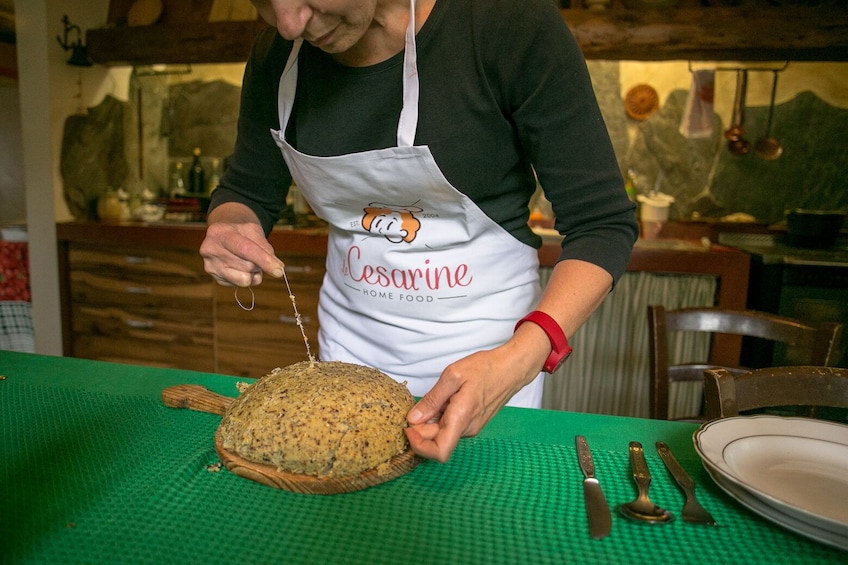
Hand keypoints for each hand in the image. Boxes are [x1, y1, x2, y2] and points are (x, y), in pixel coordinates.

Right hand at [200, 203, 284, 286]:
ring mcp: (211, 266)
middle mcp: (210, 250)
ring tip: (249, 261)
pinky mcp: (217, 279)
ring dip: (254, 272)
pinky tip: (241, 267)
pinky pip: (241, 285)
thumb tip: (278, 269)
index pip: (244, 248)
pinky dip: (248, 277)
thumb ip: (266, 248)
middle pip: (247, 266)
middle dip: (260, 264)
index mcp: (218, 233)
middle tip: (258, 255)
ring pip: (245, 279)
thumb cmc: (241, 232)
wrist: (225, 236)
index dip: (263, 260)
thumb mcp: (254, 231)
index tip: (279, 270)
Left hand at [404, 334, 545, 462]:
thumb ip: (432, 399)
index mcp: (462, 418)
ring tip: (434, 399)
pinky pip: (452, 427)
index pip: (439, 452)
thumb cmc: (486, 368)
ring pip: (443, 434)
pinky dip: (441, 418)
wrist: (512, 368)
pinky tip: (443, 401)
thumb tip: (414, 418)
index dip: (419, 446)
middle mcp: (468, 428)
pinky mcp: (473, 422)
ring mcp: (472, 427)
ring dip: (431, 422)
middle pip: (437, 442)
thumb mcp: (453, 375)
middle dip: (420, 429)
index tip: (408, 427)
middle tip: (414, 407)